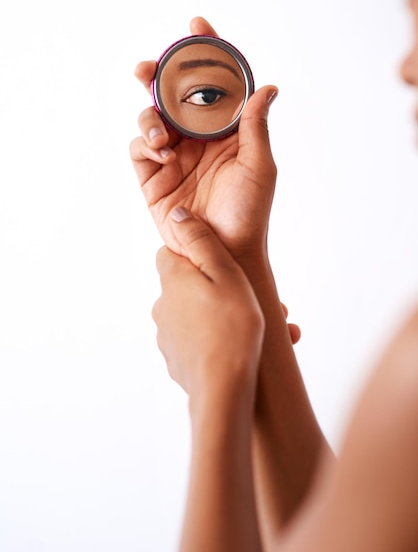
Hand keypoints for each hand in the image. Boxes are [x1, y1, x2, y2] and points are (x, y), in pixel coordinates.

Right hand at [130, 17, 278, 259]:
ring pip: (151, 116)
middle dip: (159, 74)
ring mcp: (173, 155)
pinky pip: (138, 147)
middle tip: (149, 67)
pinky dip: (144, 143)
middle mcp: (197, 137)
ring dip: (151, 116)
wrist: (224, 252)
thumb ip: (255, 125)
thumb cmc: (249, 212)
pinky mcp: (152, 175)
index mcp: (225, 130)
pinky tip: (161, 154)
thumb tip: (267, 86)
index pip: (214, 84)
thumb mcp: (258, 165)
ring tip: (163, 137)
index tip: (197, 25)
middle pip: (173, 94)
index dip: (205, 53)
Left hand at [152, 207, 264, 395]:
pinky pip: (199, 343)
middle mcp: (162, 305)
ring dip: (226, 318)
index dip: (198, 256)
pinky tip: (247, 349)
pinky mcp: (177, 360)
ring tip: (267, 330)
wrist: (223, 388)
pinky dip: (219, 342)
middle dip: (221, 291)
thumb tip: (176, 214)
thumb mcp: (225, 273)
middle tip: (259, 303)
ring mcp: (167, 335)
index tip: (224, 265)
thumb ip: (200, 241)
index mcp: (172, 279)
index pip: (171, 253)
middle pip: (189, 287)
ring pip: (199, 316)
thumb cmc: (232, 327)